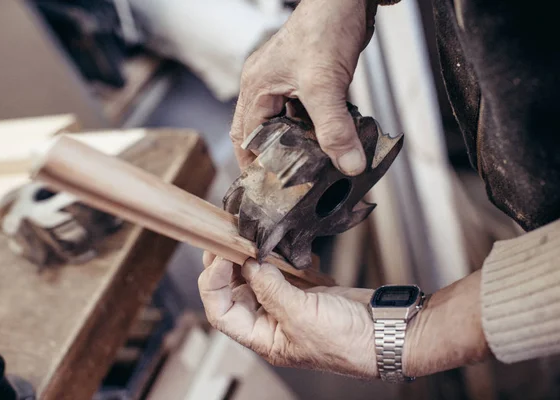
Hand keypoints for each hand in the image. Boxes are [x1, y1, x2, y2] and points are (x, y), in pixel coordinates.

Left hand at [198, 252, 378, 376]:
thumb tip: (248, 264)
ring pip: (253, 277)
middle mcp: (269, 321)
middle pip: (233, 291)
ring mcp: (285, 303)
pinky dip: (274, 256)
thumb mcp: (301, 316)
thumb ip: (270, 289)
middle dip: (226, 265)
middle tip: (225, 239)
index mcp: (263, 337)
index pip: (221, 312)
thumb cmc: (346, 341)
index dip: (213, 285)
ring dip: (249, 257)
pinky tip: (275, 247)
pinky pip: (277, 269)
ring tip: (246, 238)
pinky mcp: (301, 288)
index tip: (220, 258)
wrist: (384, 330)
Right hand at [231, 0, 377, 174]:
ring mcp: (284, 81)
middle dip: (270, 156)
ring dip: (293, 142)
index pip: (244, 136)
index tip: (265, 187)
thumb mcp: (325, 85)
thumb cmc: (324, 28)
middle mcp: (265, 85)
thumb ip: (335, 128)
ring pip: (281, 122)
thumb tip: (348, 164)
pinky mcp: (305, 78)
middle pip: (258, 132)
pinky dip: (310, 127)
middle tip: (283, 181)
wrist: (347, 0)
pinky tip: (325, 138)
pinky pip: (301, 111)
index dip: (252, 163)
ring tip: (306, 166)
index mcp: (256, 87)